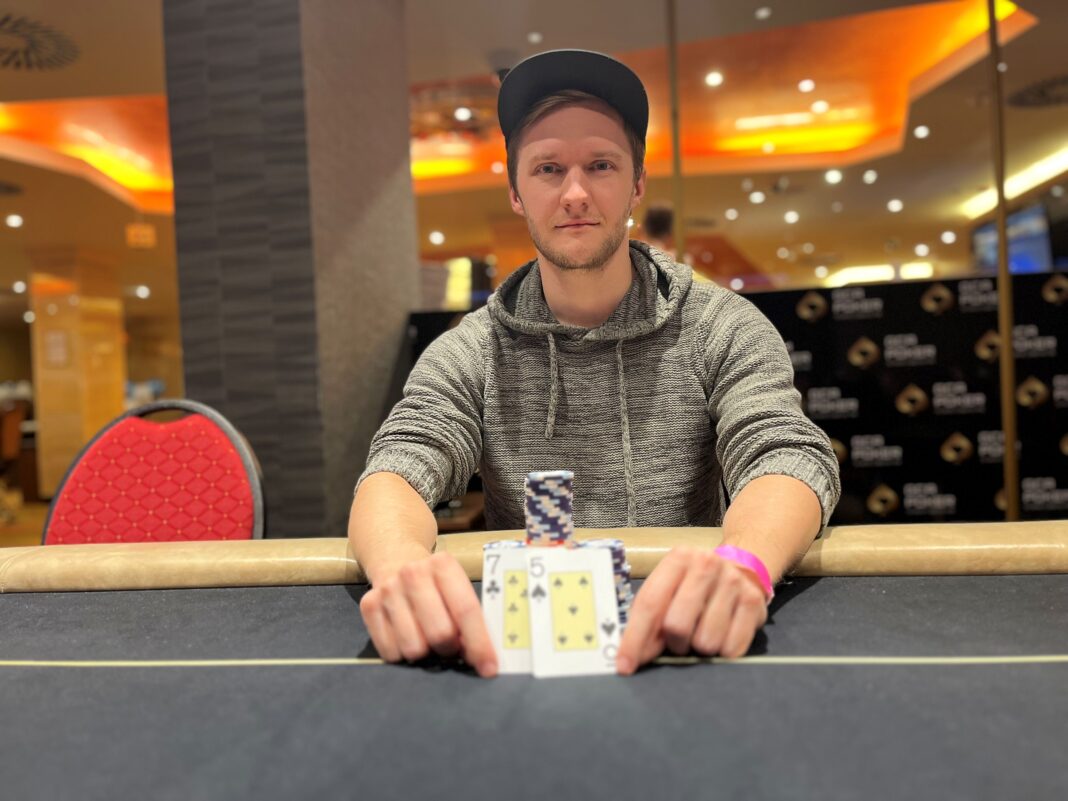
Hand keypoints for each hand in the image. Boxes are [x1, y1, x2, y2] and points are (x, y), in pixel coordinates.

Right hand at [359, 552, 497, 676]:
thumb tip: (483, 658)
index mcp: (443, 565)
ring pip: (414, 648)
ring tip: (427, 637)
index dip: (480, 644)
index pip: (466, 610)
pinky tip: (407, 636)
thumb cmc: (436, 584)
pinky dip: (403, 653)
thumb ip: (471, 617)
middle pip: (440, 633)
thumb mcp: (457, 587)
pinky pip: (390, 652)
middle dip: (451, 649)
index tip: (488, 668)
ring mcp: (388, 590)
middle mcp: (413, 573)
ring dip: (426, 652)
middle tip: (452, 645)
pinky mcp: (368, 606)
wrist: (396, 559)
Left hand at [616, 546, 767, 674]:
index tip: (625, 666)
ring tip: (702, 632)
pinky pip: (731, 648)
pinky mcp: (754, 602)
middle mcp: (706, 565)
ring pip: (706, 642)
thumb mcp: (669, 588)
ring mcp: (733, 582)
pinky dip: (722, 652)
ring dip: (698, 648)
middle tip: (677, 641)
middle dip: (673, 644)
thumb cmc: (693, 585)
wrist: (739, 569)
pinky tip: (722, 634)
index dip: (635, 639)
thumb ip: (649, 617)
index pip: (650, 604)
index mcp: (678, 559)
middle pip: (677, 625)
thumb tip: (630, 656)